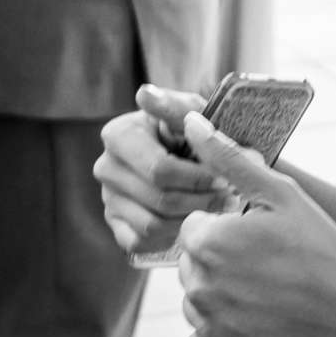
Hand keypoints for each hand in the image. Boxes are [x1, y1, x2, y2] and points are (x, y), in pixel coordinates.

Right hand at [93, 85, 231, 256]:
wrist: (189, 157)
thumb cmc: (194, 133)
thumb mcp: (194, 114)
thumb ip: (178, 108)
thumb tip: (145, 95)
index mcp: (119, 134)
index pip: (160, 170)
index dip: (198, 179)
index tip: (226, 177)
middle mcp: (106, 166)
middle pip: (160, 199)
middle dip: (201, 201)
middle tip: (229, 197)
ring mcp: (107, 197)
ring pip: (153, 224)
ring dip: (191, 220)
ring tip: (216, 208)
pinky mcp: (114, 224)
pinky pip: (142, 241)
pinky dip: (170, 237)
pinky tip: (189, 221)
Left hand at [177, 115, 335, 336]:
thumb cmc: (321, 251)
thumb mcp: (281, 195)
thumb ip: (229, 158)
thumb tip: (189, 122)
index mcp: (206, 242)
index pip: (194, 227)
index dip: (227, 229)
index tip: (260, 238)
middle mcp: (198, 287)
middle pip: (192, 265)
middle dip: (220, 262)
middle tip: (267, 267)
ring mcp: (208, 328)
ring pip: (197, 302)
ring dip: (221, 297)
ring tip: (267, 294)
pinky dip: (225, 334)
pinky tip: (260, 324)